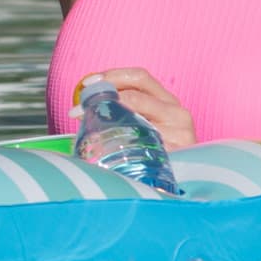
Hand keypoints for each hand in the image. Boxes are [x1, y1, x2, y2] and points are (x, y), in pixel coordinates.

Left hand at [71, 68, 196, 150]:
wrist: (179, 185)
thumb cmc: (154, 153)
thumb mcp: (141, 127)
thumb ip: (120, 112)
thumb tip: (80, 108)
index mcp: (166, 101)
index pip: (139, 77)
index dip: (112, 75)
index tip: (87, 83)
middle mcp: (176, 112)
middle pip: (137, 90)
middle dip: (104, 92)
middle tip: (81, 104)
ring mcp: (180, 131)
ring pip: (137, 112)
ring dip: (107, 114)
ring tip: (87, 123)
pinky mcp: (178, 150)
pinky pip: (144, 139)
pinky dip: (122, 137)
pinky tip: (108, 144)